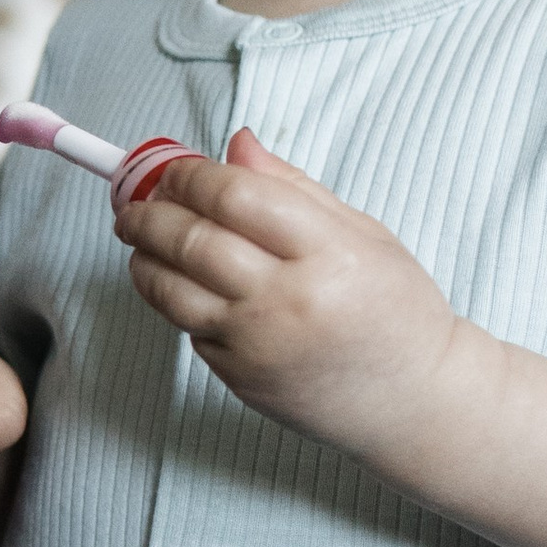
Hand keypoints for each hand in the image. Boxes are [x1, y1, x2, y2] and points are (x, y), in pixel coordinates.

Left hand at [116, 129, 461, 463]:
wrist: (412, 401)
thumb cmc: (396, 313)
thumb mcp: (365, 234)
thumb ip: (293, 187)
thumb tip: (237, 144)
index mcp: (329, 254)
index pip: (236, 197)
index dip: (192, 175)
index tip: (175, 169)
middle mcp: (288, 301)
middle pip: (193, 240)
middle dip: (150, 213)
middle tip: (134, 203)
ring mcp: (258, 346)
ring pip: (172, 290)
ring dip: (144, 257)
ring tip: (140, 239)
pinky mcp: (239, 379)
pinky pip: (190, 329)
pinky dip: (177, 301)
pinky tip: (186, 284)